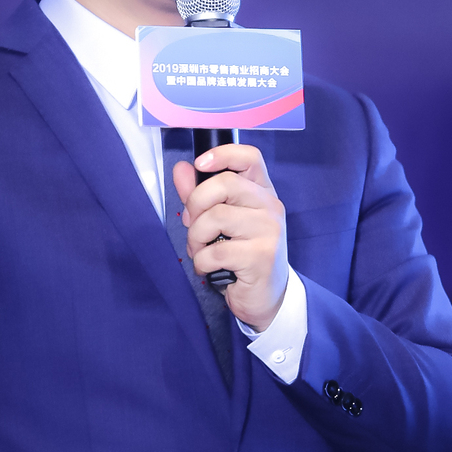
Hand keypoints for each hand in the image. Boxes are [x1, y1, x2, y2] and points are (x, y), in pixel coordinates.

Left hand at [172, 143, 288, 331]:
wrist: (267, 297)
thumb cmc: (242, 255)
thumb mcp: (220, 223)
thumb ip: (200, 195)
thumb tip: (181, 169)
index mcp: (261, 192)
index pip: (249, 157)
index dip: (222, 154)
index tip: (200, 164)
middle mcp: (270, 206)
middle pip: (224, 184)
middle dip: (195, 204)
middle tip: (192, 224)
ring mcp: (269, 230)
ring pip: (216, 217)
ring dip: (196, 238)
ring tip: (200, 250)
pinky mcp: (262, 256)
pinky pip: (216, 250)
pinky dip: (202, 261)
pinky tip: (209, 268)